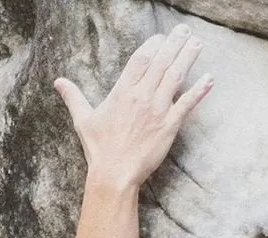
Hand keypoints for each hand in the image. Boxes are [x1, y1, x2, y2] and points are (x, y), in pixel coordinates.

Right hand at [53, 27, 212, 193]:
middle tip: (184, 31)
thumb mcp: (83, 120)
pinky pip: (187, 104)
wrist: (114, 175)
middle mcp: (142, 96)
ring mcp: (157, 110)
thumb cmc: (98, 150)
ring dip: (188, 58)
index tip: (160, 38)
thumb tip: (58, 82)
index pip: (141, 59)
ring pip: (175, 76)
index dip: (152, 45)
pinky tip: (209, 79)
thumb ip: (73, 97)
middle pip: (161, 62)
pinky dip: (199, 91)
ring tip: (197, 44)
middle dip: (174, 43)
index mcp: (122, 91)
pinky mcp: (169, 126)